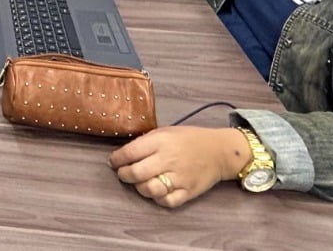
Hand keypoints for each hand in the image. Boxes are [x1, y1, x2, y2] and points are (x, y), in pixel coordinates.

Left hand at [107, 126, 247, 208]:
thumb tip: (123, 153)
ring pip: (149, 190)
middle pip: (136, 173)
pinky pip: (167, 202)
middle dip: (124, 175)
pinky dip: (158, 199)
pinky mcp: (188, 192)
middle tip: (123, 173)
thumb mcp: (165, 132)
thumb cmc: (189, 139)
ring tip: (139, 182)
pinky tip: (156, 192)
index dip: (117, 159)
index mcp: (161, 141)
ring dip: (139, 188)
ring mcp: (179, 178)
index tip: (113, 161)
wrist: (219, 151)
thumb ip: (146, 142)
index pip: (131, 152)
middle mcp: (169, 160)